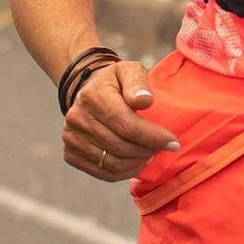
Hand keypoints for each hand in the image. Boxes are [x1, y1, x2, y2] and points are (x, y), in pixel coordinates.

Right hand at [62, 60, 177, 181]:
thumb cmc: (115, 82)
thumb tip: (145, 101)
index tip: (173, 143)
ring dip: (137, 163)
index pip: (126, 125)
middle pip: (120, 146)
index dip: (153, 137)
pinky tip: (135, 163)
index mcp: (93, 96)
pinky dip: (123, 173)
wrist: (88, 91)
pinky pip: (101, 173)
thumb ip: (138, 82)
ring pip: (111, 163)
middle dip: (147, 151)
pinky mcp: (70, 153)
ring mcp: (71, 137)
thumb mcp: (129, 70)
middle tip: (161, 148)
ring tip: (150, 155)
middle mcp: (77, 118)